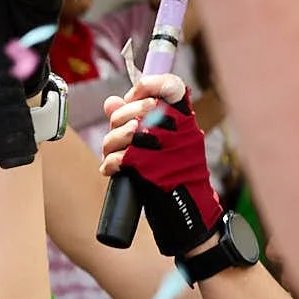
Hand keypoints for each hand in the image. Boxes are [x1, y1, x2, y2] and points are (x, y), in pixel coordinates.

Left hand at [102, 70, 224, 258]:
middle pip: (137, 107)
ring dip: (111, 143)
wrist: (188, 215)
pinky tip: (112, 170)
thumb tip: (111, 102)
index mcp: (185, 120)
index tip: (138, 92)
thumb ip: (136, 117)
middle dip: (118, 119)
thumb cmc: (176, 176)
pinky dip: (110, 164)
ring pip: (124, 132)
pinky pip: (119, 157)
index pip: (172, 85)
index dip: (151, 84)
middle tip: (118, 134)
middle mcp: (178, 131)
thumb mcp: (162, 143)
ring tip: (112, 153)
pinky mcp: (150, 169)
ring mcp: (165, 149)